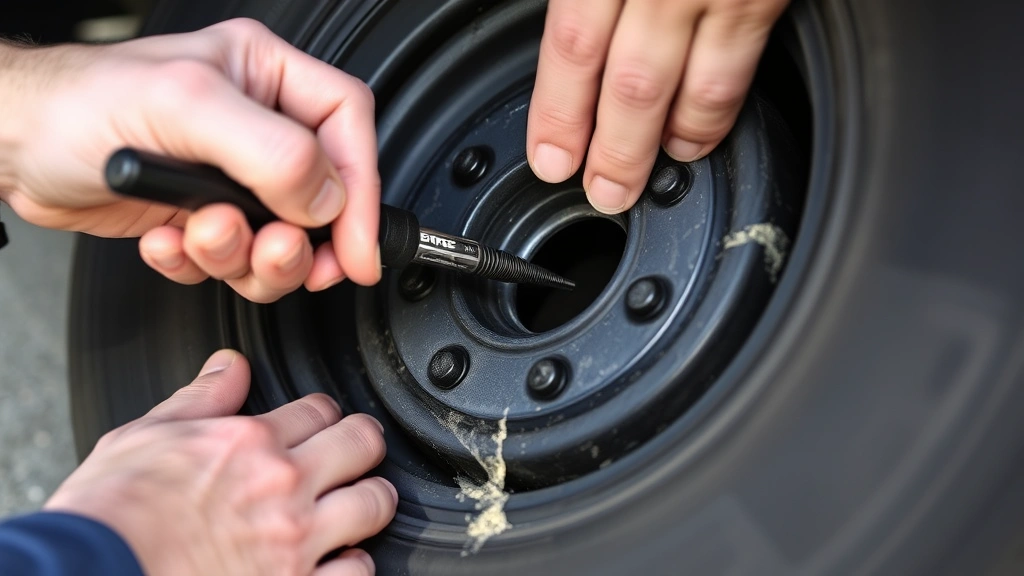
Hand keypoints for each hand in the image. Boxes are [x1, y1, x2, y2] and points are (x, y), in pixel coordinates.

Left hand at [0, 18, 380, 301]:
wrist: (16, 146)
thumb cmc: (78, 104)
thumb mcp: (185, 109)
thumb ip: (272, 151)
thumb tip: (326, 198)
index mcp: (266, 75)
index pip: (348, 127)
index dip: (362, 189)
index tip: (357, 246)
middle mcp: (258, 125)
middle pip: (324, 198)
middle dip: (299, 241)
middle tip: (274, 254)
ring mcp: (233, 176)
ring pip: (282, 240)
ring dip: (244, 257)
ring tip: (202, 236)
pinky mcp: (206, 216)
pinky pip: (233, 259)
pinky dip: (200, 264)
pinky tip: (167, 240)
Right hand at [44, 350, 395, 575]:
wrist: (93, 571)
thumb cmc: (109, 513)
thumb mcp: (147, 435)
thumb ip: (201, 399)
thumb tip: (230, 364)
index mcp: (249, 442)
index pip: (320, 409)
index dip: (323, 414)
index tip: (321, 424)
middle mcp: (282, 486)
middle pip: (363, 445)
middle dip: (362, 445)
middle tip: (355, 455)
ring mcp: (294, 541)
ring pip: (374, 503)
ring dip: (370, 500)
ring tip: (356, 504)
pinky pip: (358, 570)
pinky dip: (354, 563)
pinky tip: (338, 558)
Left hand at [527, 0, 789, 213]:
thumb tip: (578, 40)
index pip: (572, 46)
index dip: (558, 112)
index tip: (551, 156)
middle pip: (633, 84)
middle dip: (616, 151)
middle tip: (605, 190)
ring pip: (696, 88)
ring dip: (673, 142)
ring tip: (654, 173)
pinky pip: (742, 69)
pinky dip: (718, 113)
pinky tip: (702, 130)